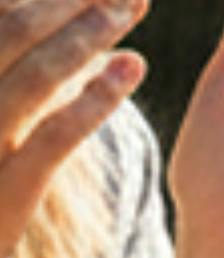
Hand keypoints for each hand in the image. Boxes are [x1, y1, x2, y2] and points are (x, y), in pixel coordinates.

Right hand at [0, 0, 147, 257]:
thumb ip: (8, 85)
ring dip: (83, 33)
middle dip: (63, 0)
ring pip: (29, 75)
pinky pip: (52, 137)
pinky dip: (95, 98)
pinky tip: (132, 69)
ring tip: (130, 6)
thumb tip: (35, 20)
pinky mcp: (1, 195)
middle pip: (4, 31)